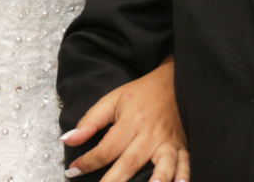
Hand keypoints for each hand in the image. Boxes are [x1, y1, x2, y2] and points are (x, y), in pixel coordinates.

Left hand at [61, 56, 188, 181]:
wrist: (173, 81)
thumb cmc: (140, 94)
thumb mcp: (112, 100)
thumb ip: (90, 121)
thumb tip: (67, 140)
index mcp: (131, 121)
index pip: (106, 148)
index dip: (87, 162)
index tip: (71, 171)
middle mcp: (150, 134)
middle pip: (130, 162)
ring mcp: (169, 141)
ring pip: (163, 165)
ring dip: (158, 179)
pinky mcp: (183, 146)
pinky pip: (186, 163)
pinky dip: (184, 175)